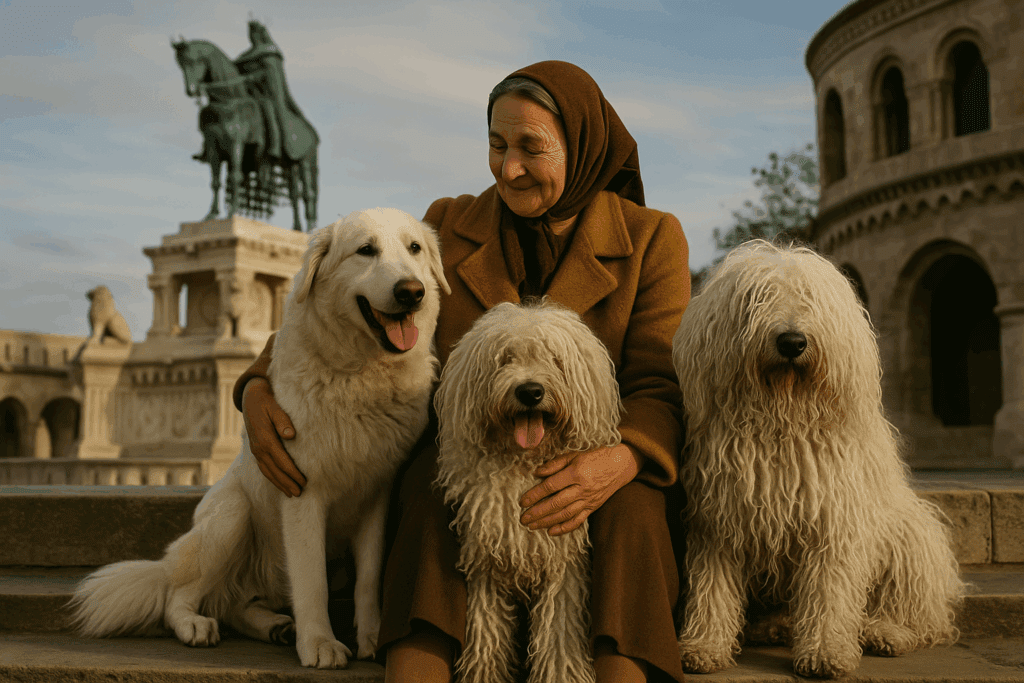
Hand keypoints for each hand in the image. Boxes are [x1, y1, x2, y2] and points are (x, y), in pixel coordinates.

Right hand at [242, 377, 305, 495]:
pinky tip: (280, 484)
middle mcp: (258, 448)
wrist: (251, 400)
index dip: (293, 473)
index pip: (281, 461)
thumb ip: (283, 421)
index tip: (304, 481)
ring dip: (280, 484)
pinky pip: (264, 468)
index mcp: (265, 439)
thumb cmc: (267, 403)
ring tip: (292, 494)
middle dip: (287, 483)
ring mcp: (256, 451)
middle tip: (300, 494)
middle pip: (274, 470)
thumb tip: (291, 435)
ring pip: (268, 472)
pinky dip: (272, 478)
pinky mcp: (256, 451)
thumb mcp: (275, 408)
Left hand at [519, 443, 641, 535]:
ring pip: (565, 514)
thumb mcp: (574, 455)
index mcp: (576, 473)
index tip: (522, 501)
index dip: (535, 494)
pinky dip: (564, 528)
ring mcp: (588, 500)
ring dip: (547, 522)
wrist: (621, 465)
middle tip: (523, 518)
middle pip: (556, 503)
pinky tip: (551, 531)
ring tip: (532, 526)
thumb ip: (555, 464)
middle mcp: (582, 488)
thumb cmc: (595, 456)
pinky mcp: (593, 507)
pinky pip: (578, 520)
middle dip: (538, 512)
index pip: (551, 486)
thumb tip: (537, 472)